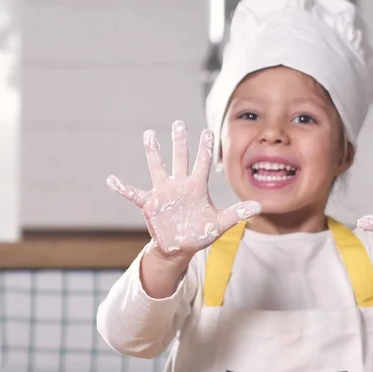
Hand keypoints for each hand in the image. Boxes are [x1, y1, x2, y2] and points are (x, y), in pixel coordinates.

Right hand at [106, 120, 261, 256]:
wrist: (180, 247)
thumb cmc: (200, 233)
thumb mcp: (221, 223)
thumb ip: (238, 213)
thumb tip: (260, 206)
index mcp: (196, 187)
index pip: (202, 163)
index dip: (205, 148)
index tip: (207, 131)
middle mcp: (179, 185)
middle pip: (180, 158)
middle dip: (179, 141)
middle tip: (179, 123)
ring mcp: (163, 193)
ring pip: (158, 168)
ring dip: (153, 153)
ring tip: (149, 134)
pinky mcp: (150, 204)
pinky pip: (134, 194)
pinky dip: (123, 188)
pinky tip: (111, 179)